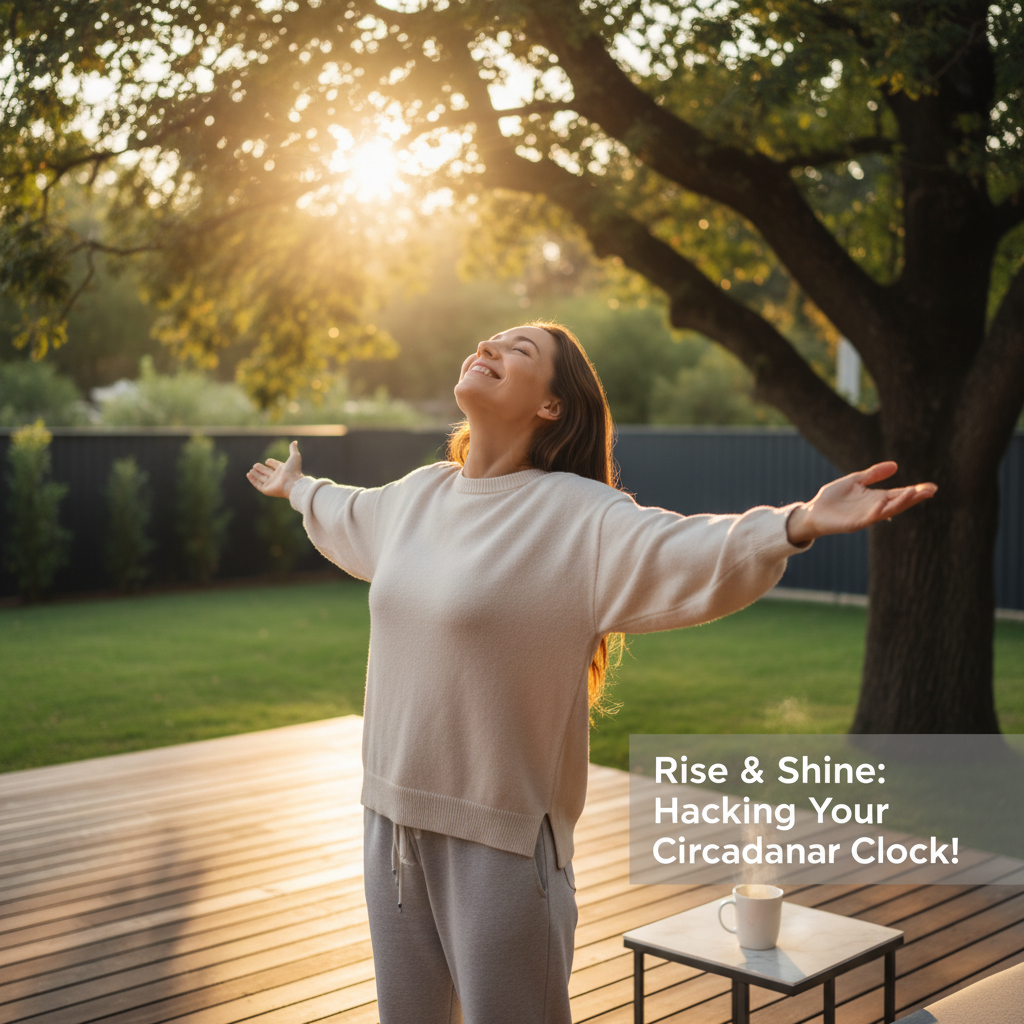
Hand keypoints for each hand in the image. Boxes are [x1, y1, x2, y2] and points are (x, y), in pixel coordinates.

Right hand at [247, 440, 302, 498]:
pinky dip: (252, 480)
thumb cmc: (294, 471)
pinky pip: (257, 484)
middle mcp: (277, 477)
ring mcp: (271, 484)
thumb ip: (293, 449)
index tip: (267, 461)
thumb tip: (295, 441)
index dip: (272, 463)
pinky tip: (248, 474)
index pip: (275, 465)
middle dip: (261, 469)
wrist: (292, 484)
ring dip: (256, 474)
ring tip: (250, 470)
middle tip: (255, 465)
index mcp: (284, 470)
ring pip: (262, 478)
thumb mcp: (294, 457)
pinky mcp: (266, 490)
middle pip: (267, 472)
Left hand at [786, 462, 936, 545]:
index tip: (931, 487)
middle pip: (898, 503)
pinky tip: (884, 504)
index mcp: (876, 498)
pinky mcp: (854, 523)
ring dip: (900, 503)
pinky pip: (868, 518)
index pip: (899, 494)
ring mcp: (865, 517)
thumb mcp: (855, 481)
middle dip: (914, 497)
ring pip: (887, 511)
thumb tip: (895, 465)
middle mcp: (874, 508)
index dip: (915, 491)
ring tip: (914, 493)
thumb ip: (873, 474)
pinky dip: (877, 511)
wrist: (812, 511)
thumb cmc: (833, 498)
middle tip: (930, 491)